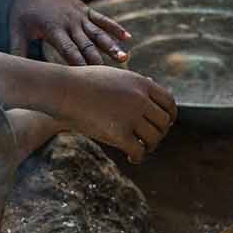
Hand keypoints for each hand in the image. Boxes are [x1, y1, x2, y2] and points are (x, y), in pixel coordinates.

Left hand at [7, 0, 131, 65]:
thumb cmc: (22, 7)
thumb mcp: (16, 30)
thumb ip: (17, 51)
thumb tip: (15, 72)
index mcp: (53, 29)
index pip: (69, 51)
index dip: (79, 65)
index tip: (89, 80)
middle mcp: (69, 23)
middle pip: (87, 45)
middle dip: (99, 61)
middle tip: (112, 77)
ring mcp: (79, 15)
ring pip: (98, 33)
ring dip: (112, 46)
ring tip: (125, 58)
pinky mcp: (84, 8)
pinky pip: (102, 19)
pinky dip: (114, 27)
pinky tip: (127, 37)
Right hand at [45, 65, 177, 163]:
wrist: (63, 90)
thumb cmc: (83, 82)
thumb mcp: (113, 75)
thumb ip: (133, 82)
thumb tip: (152, 81)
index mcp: (141, 83)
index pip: (169, 102)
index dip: (170, 116)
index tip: (165, 124)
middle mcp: (140, 98)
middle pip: (163, 122)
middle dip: (159, 133)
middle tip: (150, 140)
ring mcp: (130, 116)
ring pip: (154, 138)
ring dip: (149, 146)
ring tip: (140, 149)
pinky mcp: (118, 133)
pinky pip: (138, 151)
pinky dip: (138, 157)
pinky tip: (132, 157)